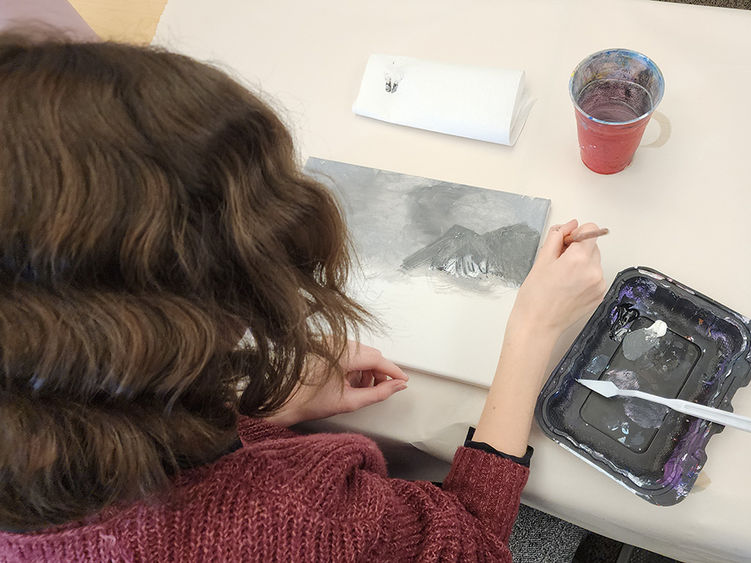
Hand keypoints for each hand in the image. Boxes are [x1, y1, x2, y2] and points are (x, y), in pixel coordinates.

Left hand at [266, 341, 407, 425]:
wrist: (285, 400)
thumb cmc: (309, 402)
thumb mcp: (350, 401)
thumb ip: (378, 393)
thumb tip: (396, 386)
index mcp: (342, 355)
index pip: (377, 358)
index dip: (393, 371)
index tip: (403, 380)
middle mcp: (336, 343)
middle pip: (371, 353)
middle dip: (380, 371)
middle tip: (383, 388)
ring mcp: (330, 342)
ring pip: (362, 351)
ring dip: (368, 368)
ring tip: (362, 387)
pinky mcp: (325, 344)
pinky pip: (350, 350)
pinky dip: (356, 364)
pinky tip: (351, 380)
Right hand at [511, 219, 605, 335]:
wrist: (538, 325)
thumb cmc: (535, 297)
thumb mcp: (541, 260)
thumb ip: (557, 237)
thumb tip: (570, 226)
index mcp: (579, 259)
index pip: (591, 230)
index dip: (576, 234)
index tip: (565, 243)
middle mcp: (594, 271)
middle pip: (592, 246)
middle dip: (577, 249)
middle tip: (558, 263)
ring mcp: (598, 285)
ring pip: (594, 262)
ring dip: (581, 264)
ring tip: (562, 278)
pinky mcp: (599, 295)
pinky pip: (595, 277)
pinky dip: (584, 277)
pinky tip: (568, 287)